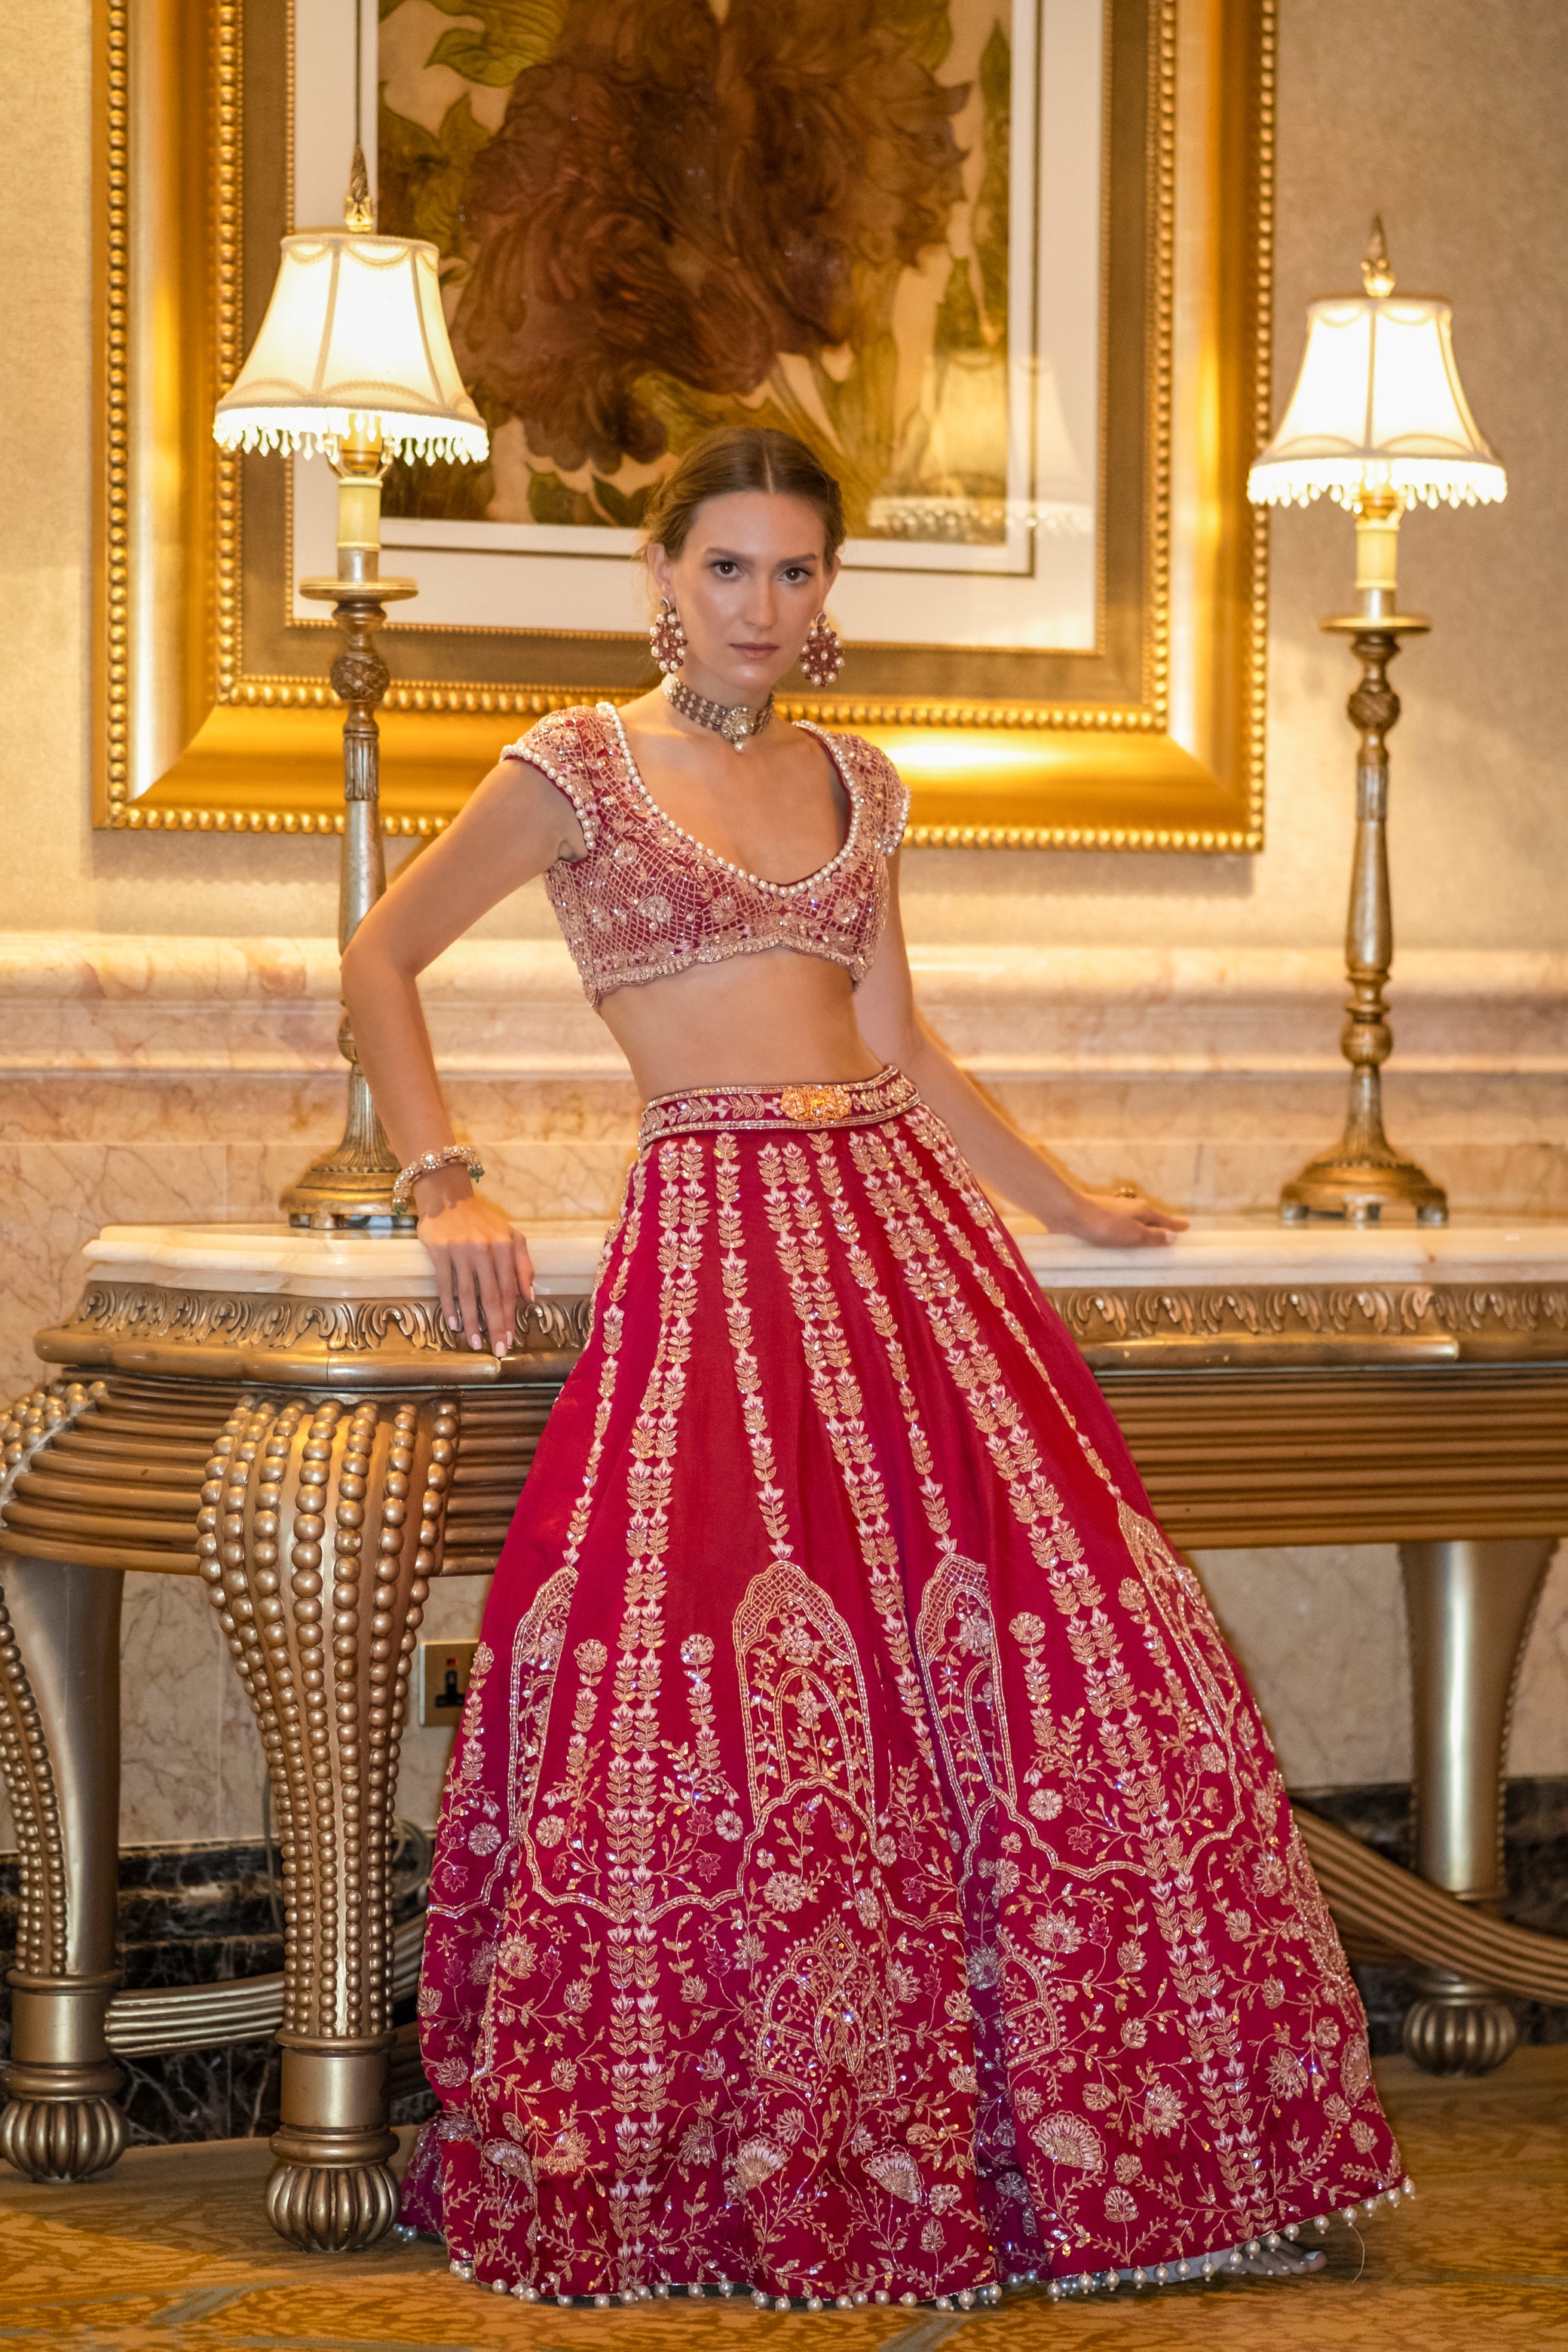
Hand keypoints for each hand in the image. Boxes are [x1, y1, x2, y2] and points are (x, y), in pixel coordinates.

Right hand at [415, 1176, 534, 1354]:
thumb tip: (529, 1298)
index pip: (509, 1289)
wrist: (448, 1198)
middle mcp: (485, 1250)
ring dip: (472, 1321)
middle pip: (491, 1295)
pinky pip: (445, 1285)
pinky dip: (449, 1306)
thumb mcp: (511, 1236)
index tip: (511, 1339)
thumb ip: (524, 1265)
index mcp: (505, 1247)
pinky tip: (453, 1324)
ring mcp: (461, 1252)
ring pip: (468, 1294)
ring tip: (476, 1343)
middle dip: (496, 1325)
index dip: (510, 1316)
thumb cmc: (483, 1221)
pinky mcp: (440, 1252)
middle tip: (497, 1349)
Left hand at [1061, 1184, 1188, 1249]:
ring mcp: (1115, 1211)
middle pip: (1151, 1219)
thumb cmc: (1105, 1226)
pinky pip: (1121, 1227)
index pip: (1164, 1221)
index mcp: (1143, 1211)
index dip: (1175, 1226)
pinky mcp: (1100, 1218)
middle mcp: (1131, 1209)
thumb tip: (1174, 1237)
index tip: (1187, 1227)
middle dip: (1161, 1226)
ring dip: (1144, 1229)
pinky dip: (1128, 1232)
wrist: (1070, 1214)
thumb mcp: (1133, 1234)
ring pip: (1135, 1222)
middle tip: (1171, 1234)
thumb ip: (1152, 1237)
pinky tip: (1122, 1240)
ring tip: (1149, 1239)